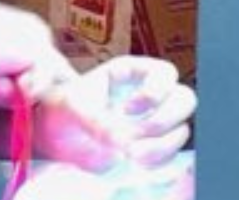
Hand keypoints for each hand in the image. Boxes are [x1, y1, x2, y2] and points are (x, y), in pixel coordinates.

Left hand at [31, 55, 194, 171]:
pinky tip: (138, 166)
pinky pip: (172, 156)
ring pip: (181, 130)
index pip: (164, 73)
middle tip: (136, 138)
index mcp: (131, 73)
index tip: (127, 109)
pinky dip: (160, 164)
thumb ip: (98, 120)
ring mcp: (153, 123)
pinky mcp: (152, 149)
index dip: (155, 91)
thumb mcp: (74, 107)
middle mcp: (148, 95)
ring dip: (162, 147)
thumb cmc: (63, 109)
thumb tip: (124, 141)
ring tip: (132, 156)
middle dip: (164, 121)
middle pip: (184, 99)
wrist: (55, 139)